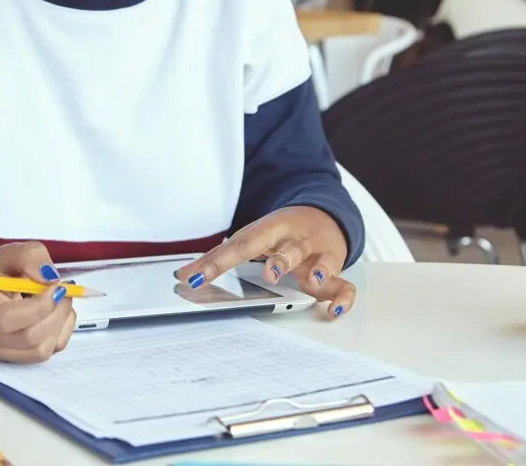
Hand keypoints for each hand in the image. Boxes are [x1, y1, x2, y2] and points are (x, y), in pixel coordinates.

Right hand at [0, 242, 74, 362]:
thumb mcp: (11, 252)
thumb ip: (31, 257)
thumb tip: (49, 279)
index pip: (7, 319)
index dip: (40, 306)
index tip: (57, 287)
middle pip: (27, 338)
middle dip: (55, 314)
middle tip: (64, 292)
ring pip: (39, 351)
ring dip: (60, 324)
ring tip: (60, 301)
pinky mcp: (11, 358)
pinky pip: (44, 354)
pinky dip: (59, 334)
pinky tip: (55, 315)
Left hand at [175, 206, 354, 318]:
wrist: (322, 215)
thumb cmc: (280, 233)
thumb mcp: (251, 238)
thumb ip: (219, 257)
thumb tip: (181, 276)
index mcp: (268, 230)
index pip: (240, 246)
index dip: (217, 263)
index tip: (194, 280)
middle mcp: (294, 239)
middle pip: (287, 247)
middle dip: (281, 260)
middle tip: (270, 273)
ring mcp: (318, 253)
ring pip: (320, 259)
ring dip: (316, 270)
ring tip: (311, 281)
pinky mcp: (335, 267)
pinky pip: (344, 283)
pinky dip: (343, 297)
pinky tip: (334, 309)